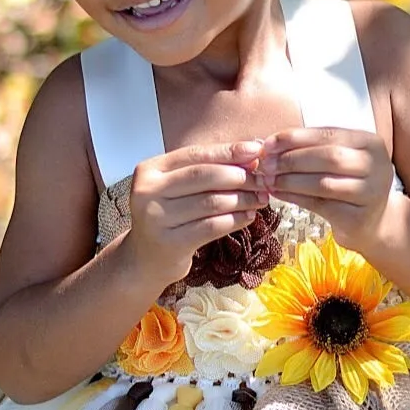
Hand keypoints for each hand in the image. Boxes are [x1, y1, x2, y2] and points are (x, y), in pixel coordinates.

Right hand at [125, 140, 267, 287]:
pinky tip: (249, 216)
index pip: (195, 154)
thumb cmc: (169, 216)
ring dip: (242, 199)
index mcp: (150, 170)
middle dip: (239, 176)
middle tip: (262, 179)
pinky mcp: (171, 243)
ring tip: (261, 198)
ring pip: (211, 202)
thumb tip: (250, 154)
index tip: (256, 150)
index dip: (228, 151)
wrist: (146, 258)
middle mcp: (148, 192)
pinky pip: (213, 227)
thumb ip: (208, 169)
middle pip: (203, 176)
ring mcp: (157, 219)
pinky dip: (236, 220)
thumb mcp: (179, 188)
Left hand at [260, 128, 394, 251]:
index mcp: (370, 143)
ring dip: (290, 180)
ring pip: (323, 183)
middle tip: (266, 164)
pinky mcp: (358, 218)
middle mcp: (376, 166)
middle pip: (328, 157)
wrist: (374, 222)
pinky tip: (278, 193)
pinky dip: (295, 197)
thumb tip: (270, 144)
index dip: (295, 137)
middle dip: (291, 159)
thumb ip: (312, 148)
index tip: (268, 143)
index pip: (328, 134)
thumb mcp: (341, 159)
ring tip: (268, 179)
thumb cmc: (350, 182)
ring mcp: (370, 194)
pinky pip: (320, 205)